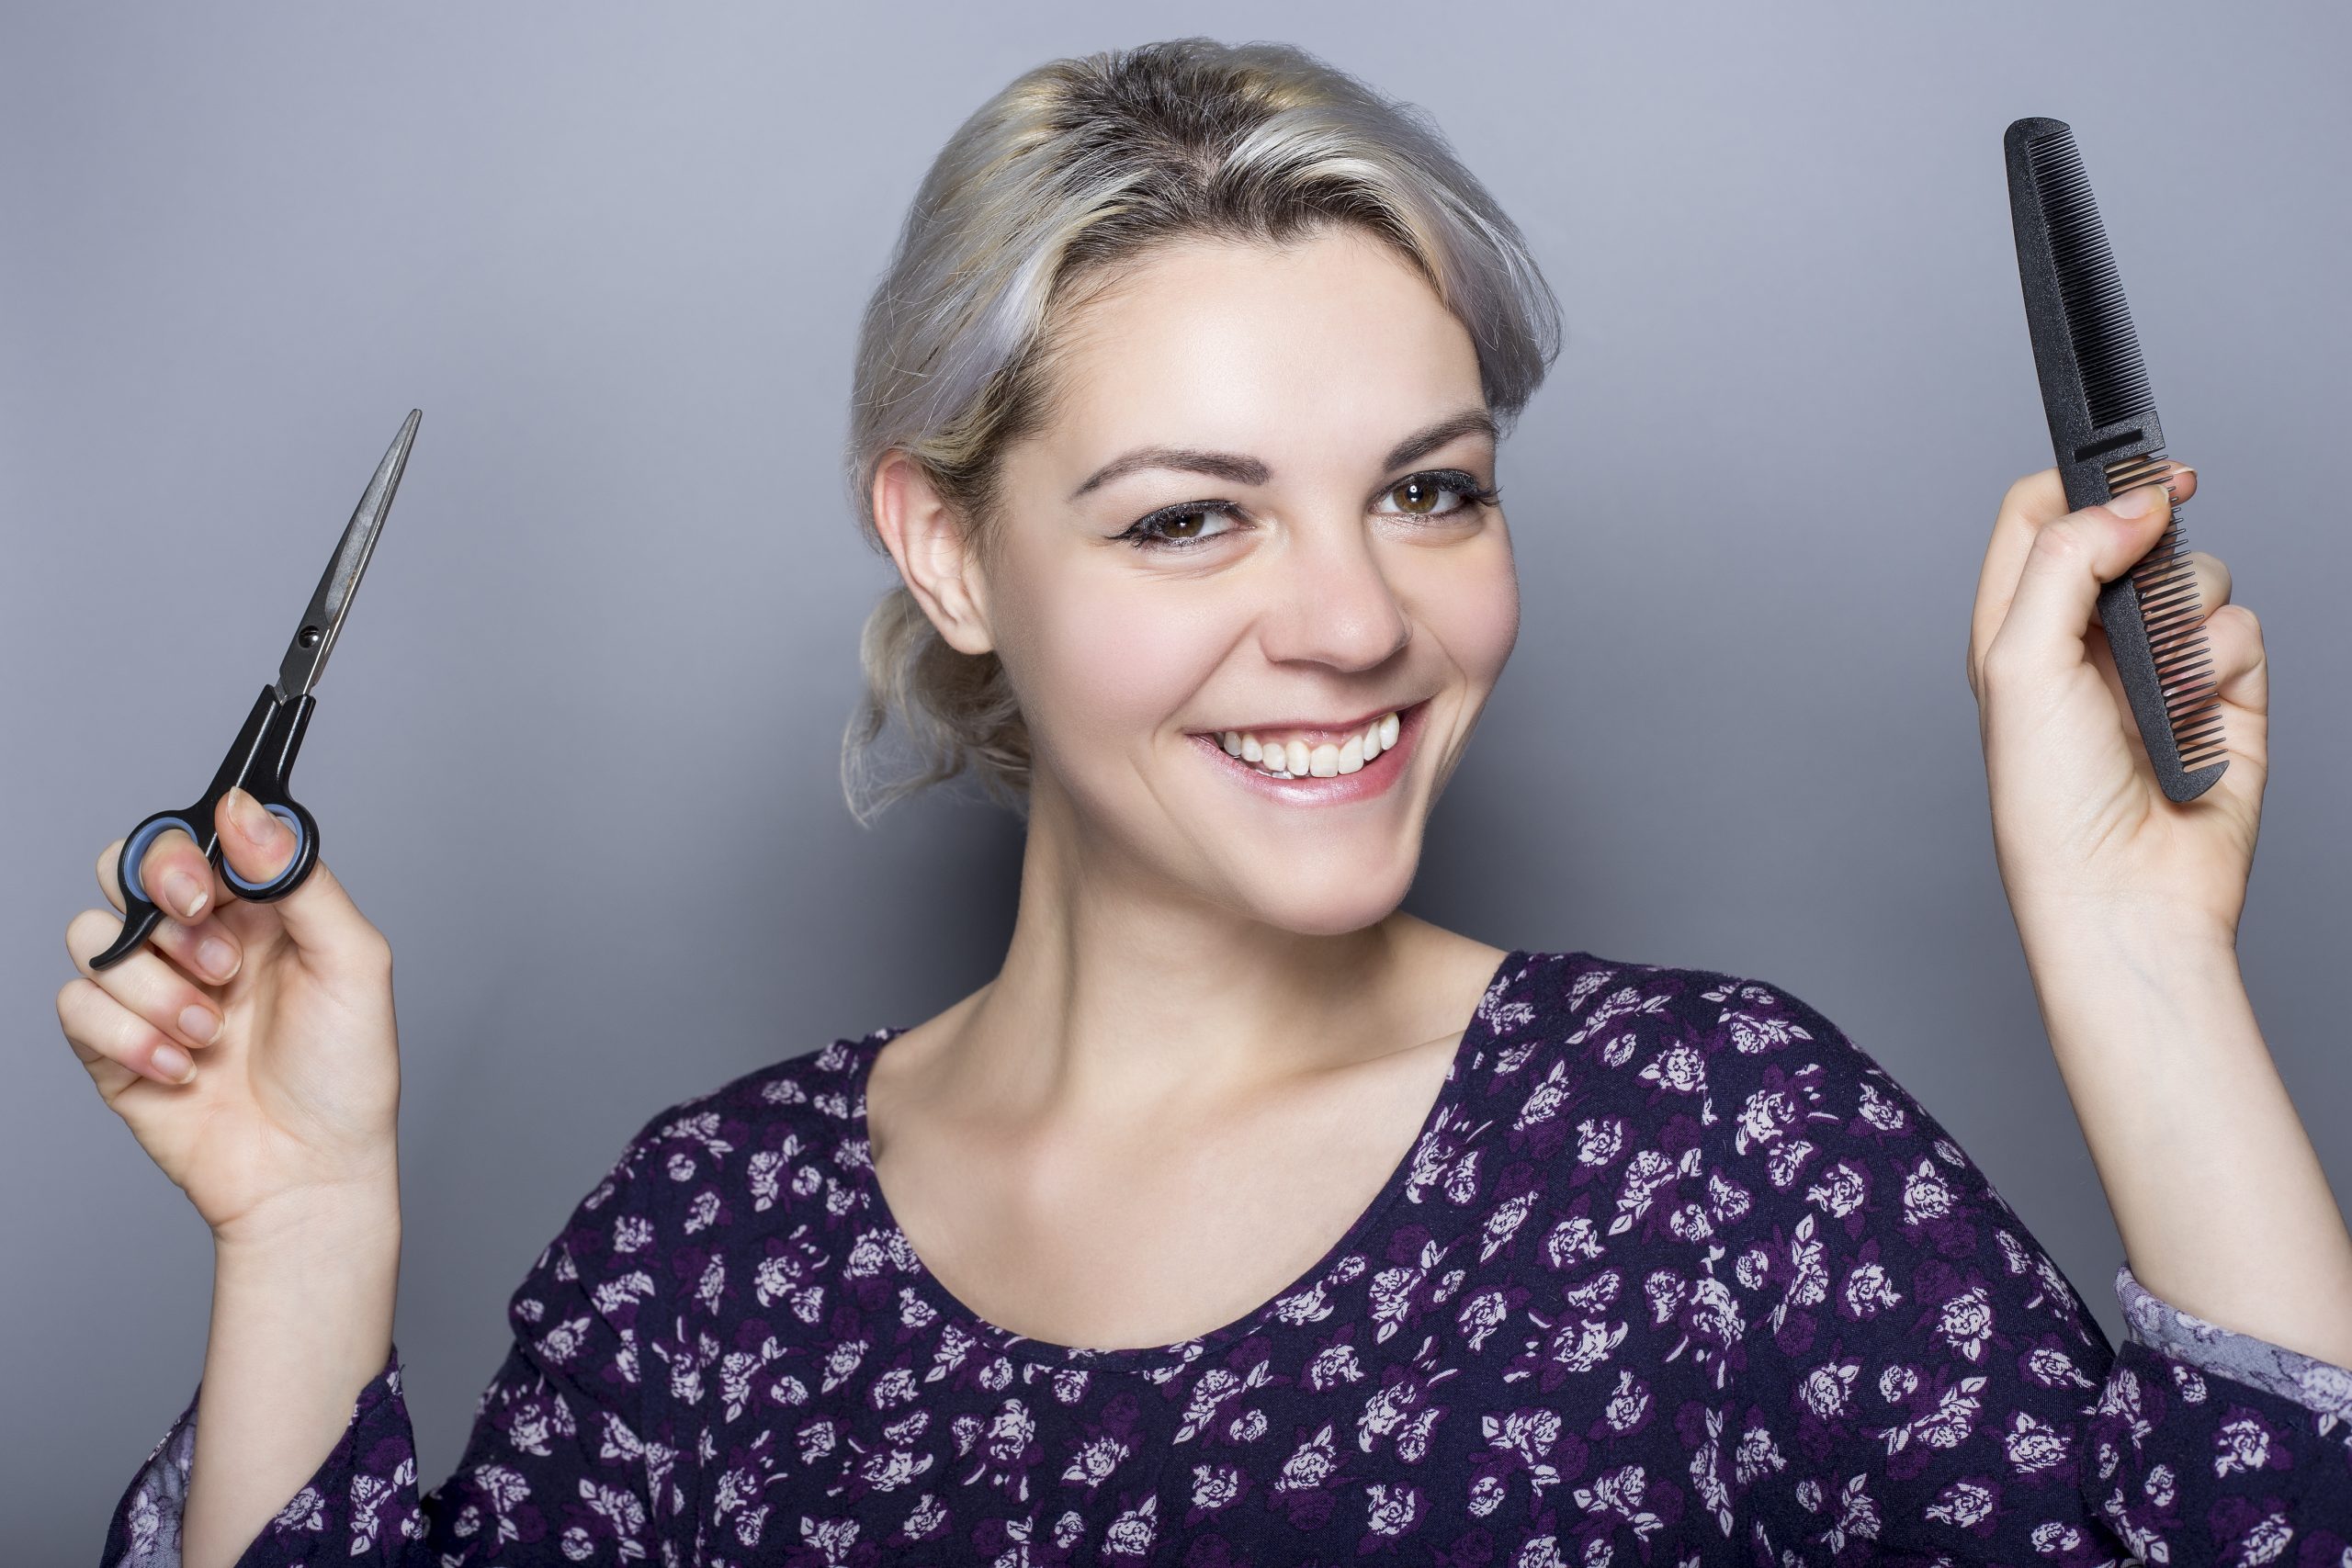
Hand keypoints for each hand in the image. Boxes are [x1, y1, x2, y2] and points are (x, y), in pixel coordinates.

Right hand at [57, 785, 402, 1248]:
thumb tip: (245, 809)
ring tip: (214, 1033)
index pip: (190, 838)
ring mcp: (150, 991)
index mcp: (254, 908)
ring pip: (94, 940)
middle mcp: (195, 940)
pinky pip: (76, 1007)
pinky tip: (185, 1069)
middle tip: (214, 958)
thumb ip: (301, 879)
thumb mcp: (352, 963)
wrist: (310, 1173)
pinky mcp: (112, 1046)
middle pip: (121, 870)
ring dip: (158, 990)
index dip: (184, 852)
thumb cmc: (345, 1072)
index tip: (210, 893)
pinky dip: (130, 1039)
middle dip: (157, 902)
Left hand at [1966, 463, 2267, 949]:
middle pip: (2130, 531)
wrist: (2126, 891)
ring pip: (2197, 575)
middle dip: (2150, 542)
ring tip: (2159, 680)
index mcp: (2014, 627)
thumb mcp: (2021, 664)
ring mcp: (2155, 665)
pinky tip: (2195, 714)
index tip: (2129, 470)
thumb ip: (2066, 562)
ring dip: (2188, 614)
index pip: (2037, 516)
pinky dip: (2224, 664)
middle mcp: (2084, 639)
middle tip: (2150, 564)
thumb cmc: (2049, 801)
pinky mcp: (2221, 693)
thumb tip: (2131, 501)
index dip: (2082, 480)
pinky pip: (2241, 631)